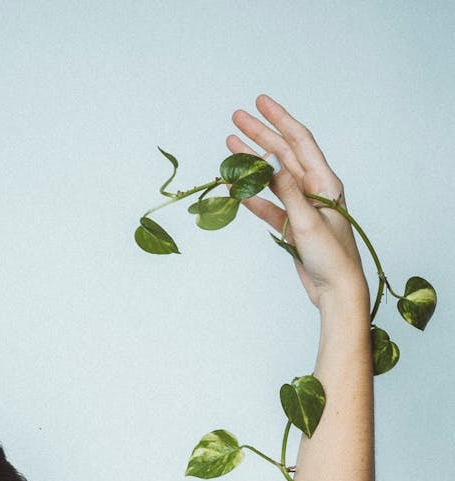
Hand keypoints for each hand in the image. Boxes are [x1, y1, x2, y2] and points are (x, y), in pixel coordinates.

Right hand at [227, 95, 367, 310]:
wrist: (337, 291)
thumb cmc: (332, 258)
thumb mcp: (308, 222)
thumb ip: (289, 191)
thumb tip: (273, 163)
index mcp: (326, 183)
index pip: (299, 141)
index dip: (279, 119)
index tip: (260, 102)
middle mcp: (315, 190)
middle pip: (283, 155)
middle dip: (260, 135)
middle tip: (236, 118)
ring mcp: (302, 208)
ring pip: (273, 178)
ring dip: (252, 163)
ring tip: (230, 145)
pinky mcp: (292, 227)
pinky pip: (269, 206)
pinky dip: (252, 197)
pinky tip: (235, 187)